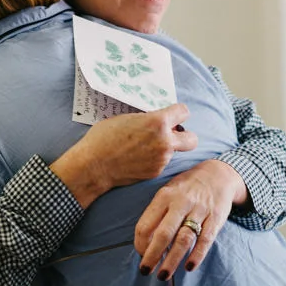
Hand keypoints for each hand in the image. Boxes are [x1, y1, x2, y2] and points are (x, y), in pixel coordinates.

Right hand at [52, 105, 194, 207]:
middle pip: (192, 139)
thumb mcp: (127, 118)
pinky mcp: (155, 172)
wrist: (94, 165)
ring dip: (165, 148)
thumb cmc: (104, 137)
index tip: (173, 115)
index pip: (183, 112)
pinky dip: (154, 160)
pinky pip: (161, 163)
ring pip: (174, 151)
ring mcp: (161, 159)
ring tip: (143, 147)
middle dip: (185, 135)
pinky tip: (138, 158)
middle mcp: (165, 141)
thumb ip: (147, 119)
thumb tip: (156, 120)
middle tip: (172, 134)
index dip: (178, 113)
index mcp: (158, 122)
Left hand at [134, 159, 245, 279]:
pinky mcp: (216, 218)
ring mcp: (200, 210)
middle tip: (146, 271)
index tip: (141, 255)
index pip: (146, 224)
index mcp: (164, 196)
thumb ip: (157, 214)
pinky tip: (189, 267)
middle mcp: (181, 202)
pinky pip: (205, 239)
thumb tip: (145, 244)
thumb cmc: (186, 188)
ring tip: (164, 275)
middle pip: (163, 234)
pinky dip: (197, 255)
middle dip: (152, 256)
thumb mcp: (168, 192)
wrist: (218, 174)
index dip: (140, 243)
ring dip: (172, 260)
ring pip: (184, 239)